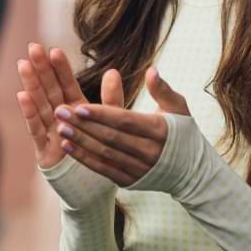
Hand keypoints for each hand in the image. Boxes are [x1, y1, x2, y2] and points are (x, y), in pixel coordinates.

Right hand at [16, 43, 119, 169]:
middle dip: (42, 69)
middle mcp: (61, 119)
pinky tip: (22, 95)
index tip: (55, 49)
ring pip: (40, 104)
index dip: (61, 69)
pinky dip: (30, 112)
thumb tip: (113, 71)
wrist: (93, 188)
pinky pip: (36, 128)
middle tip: (33, 47)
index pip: (67, 85)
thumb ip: (111, 100)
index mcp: (77, 111)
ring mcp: (50, 133)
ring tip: (23, 64)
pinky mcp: (43, 149)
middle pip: (50, 90)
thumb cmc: (99, 154)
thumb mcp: (109, 124)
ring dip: (32, 84)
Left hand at [52, 68, 190, 186]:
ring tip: (59, 127)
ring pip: (105, 154)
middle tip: (60, 112)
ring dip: (80, 141)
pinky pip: (103, 169)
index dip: (102, 115)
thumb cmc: (181, 131)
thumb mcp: (179, 107)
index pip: (125, 121)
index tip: (79, 106)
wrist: (191, 171)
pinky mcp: (129, 180)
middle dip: (83, 125)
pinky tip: (67, 146)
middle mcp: (148, 152)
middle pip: (111, 137)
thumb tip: (151, 70)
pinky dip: (84, 158)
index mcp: (159, 130)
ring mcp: (138, 169)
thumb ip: (163, 89)